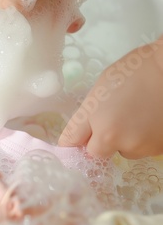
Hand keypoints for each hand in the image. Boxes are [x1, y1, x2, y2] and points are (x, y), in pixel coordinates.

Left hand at [59, 36, 162, 158]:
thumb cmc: (133, 73)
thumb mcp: (97, 93)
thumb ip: (82, 122)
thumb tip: (71, 142)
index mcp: (105, 132)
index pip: (85, 150)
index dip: (83, 139)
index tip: (85, 131)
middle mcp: (125, 145)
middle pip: (103, 152)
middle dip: (103, 138)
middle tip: (113, 115)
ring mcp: (146, 148)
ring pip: (125, 149)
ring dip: (125, 138)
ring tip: (135, 113)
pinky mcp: (162, 148)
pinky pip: (144, 146)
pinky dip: (144, 137)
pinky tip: (149, 117)